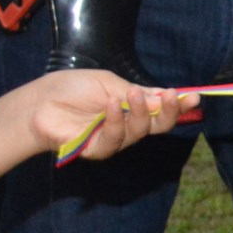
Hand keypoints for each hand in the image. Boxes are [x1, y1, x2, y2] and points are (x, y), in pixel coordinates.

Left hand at [16, 73, 193, 161]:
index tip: (193, 96)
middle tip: (173, 98)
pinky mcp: (99, 149)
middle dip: (170, 112)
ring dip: (140, 113)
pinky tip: (110, 106)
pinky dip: (116, 122)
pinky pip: (116, 139)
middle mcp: (126, 123)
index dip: (178, 104)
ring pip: (140, 132)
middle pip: (158, 125)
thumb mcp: (108, 82)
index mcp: (131, 105)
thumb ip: (135, 93)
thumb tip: (165, 96)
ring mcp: (114, 137)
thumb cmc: (71, 88)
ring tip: (133, 95)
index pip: (161, 108)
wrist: (39, 103)